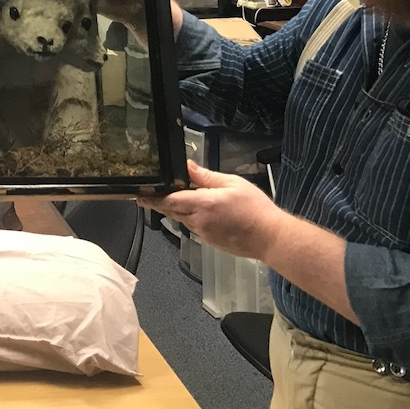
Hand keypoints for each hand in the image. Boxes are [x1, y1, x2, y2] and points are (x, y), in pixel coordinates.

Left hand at [138, 160, 283, 259]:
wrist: (270, 238)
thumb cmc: (255, 209)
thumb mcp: (232, 183)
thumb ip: (206, 176)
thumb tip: (187, 166)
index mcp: (202, 205)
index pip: (169, 201)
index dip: (152, 197)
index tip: (139, 194)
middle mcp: (198, 222)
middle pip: (171, 211)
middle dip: (158, 203)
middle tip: (145, 195)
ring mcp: (203, 234)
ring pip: (181, 219)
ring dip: (174, 209)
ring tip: (169, 197)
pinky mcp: (210, 242)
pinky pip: (193, 227)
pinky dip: (188, 217)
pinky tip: (195, 210)